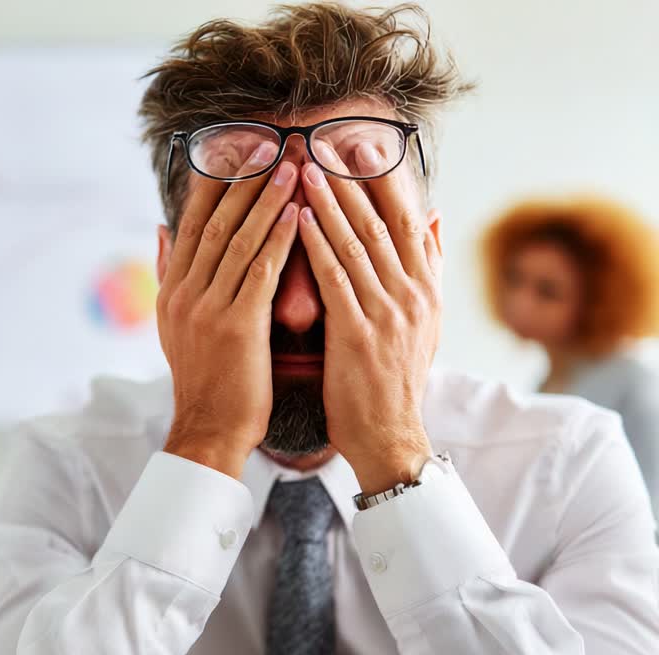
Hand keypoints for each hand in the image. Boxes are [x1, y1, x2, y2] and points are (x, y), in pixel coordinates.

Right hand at [159, 148, 300, 477]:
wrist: (209, 427)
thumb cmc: (205, 378)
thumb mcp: (174, 323)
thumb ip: (169, 273)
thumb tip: (161, 230)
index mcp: (172, 289)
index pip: (191, 222)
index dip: (213, 182)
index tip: (236, 149)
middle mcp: (184, 292)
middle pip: (215, 222)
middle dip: (244, 180)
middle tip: (270, 143)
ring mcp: (208, 308)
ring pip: (239, 240)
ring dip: (267, 200)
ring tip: (292, 166)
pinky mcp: (237, 326)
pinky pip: (261, 271)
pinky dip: (280, 239)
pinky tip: (299, 214)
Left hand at [297, 141, 439, 491]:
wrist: (389, 435)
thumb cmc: (396, 378)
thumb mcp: (425, 319)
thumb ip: (430, 266)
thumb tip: (437, 215)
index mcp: (426, 287)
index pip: (408, 219)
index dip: (386, 179)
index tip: (364, 144)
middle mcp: (412, 293)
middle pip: (382, 222)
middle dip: (354, 179)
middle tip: (328, 140)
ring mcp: (387, 312)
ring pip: (356, 243)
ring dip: (329, 202)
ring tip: (306, 168)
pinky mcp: (358, 333)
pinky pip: (334, 279)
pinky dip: (315, 245)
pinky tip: (296, 219)